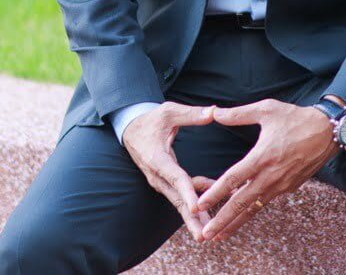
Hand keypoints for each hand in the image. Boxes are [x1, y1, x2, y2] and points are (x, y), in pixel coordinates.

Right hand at [121, 101, 217, 241]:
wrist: (131, 129)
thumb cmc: (151, 119)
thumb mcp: (169, 111)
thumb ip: (192, 114)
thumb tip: (215, 112)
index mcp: (157, 158)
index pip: (175, 177)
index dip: (188, 192)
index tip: (197, 208)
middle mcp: (157, 175)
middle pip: (177, 199)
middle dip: (190, 218)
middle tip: (204, 234)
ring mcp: (161, 181)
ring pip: (179, 201)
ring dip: (194, 217)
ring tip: (209, 232)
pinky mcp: (166, 182)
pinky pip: (182, 194)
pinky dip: (197, 202)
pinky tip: (214, 208)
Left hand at [193, 99, 339, 242]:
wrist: (329, 132)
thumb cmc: (296, 118)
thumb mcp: (267, 109)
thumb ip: (238, 114)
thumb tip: (214, 113)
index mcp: (262, 156)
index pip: (233, 179)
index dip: (215, 193)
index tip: (199, 204)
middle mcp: (271, 175)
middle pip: (241, 202)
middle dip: (222, 220)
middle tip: (206, 234)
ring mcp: (281, 184)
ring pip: (254, 208)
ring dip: (235, 222)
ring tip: (220, 236)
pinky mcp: (290, 187)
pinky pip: (266, 201)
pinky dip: (252, 210)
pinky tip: (241, 216)